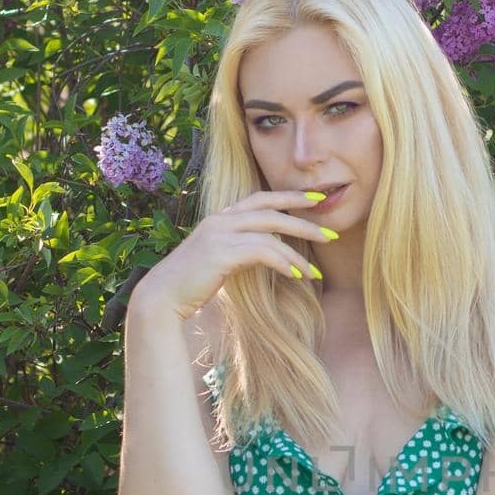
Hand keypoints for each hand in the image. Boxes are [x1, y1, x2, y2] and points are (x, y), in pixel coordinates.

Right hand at [132, 188, 333, 323]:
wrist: (163, 297)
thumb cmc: (193, 283)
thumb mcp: (220, 260)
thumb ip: (242, 250)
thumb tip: (269, 253)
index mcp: (221, 217)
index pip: (262, 198)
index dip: (290, 196)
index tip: (317, 199)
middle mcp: (220, 219)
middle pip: (272, 211)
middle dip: (305, 221)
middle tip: (331, 234)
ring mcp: (219, 234)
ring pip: (270, 233)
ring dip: (298, 252)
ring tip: (317, 271)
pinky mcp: (221, 253)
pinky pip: (263, 253)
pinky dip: (284, 263)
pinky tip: (297, 276)